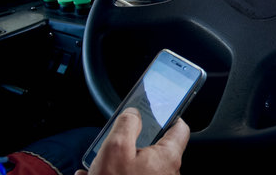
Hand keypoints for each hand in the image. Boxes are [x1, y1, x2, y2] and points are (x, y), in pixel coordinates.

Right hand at [75, 107, 189, 174]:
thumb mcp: (116, 148)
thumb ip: (128, 124)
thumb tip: (134, 113)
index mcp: (167, 157)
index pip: (180, 128)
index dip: (169, 114)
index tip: (158, 108)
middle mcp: (166, 173)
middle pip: (154, 148)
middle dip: (132, 142)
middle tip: (114, 140)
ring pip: (137, 166)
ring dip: (116, 163)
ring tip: (95, 165)